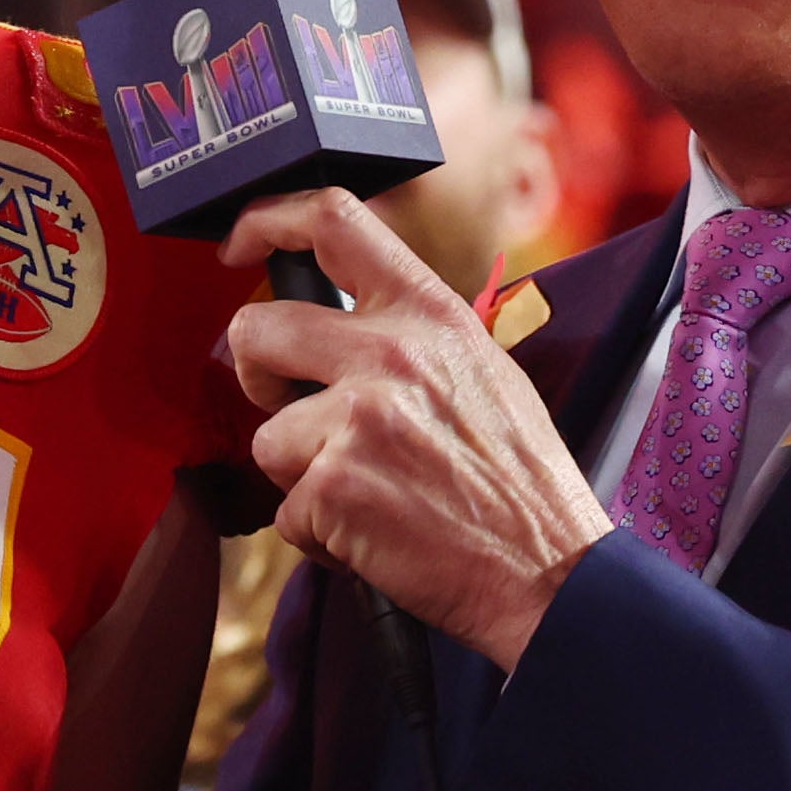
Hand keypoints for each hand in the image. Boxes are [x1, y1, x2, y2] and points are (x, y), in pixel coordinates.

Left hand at [216, 190, 611, 671]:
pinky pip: (286, 512)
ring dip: (303, 478)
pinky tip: (377, 539)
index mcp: (431, 313)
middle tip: (294, 412)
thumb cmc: (521, 484)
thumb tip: (338, 325)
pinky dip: (321, 537)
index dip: (268, 218)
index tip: (238, 244)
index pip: (333, 219)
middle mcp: (391, 351)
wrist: (551, 572)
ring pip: (267, 437)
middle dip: (256, 374)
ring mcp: (359, 417)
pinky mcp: (335, 485)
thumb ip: (412, 337)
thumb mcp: (482, 371)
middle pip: (257, 327)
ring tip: (372, 497)